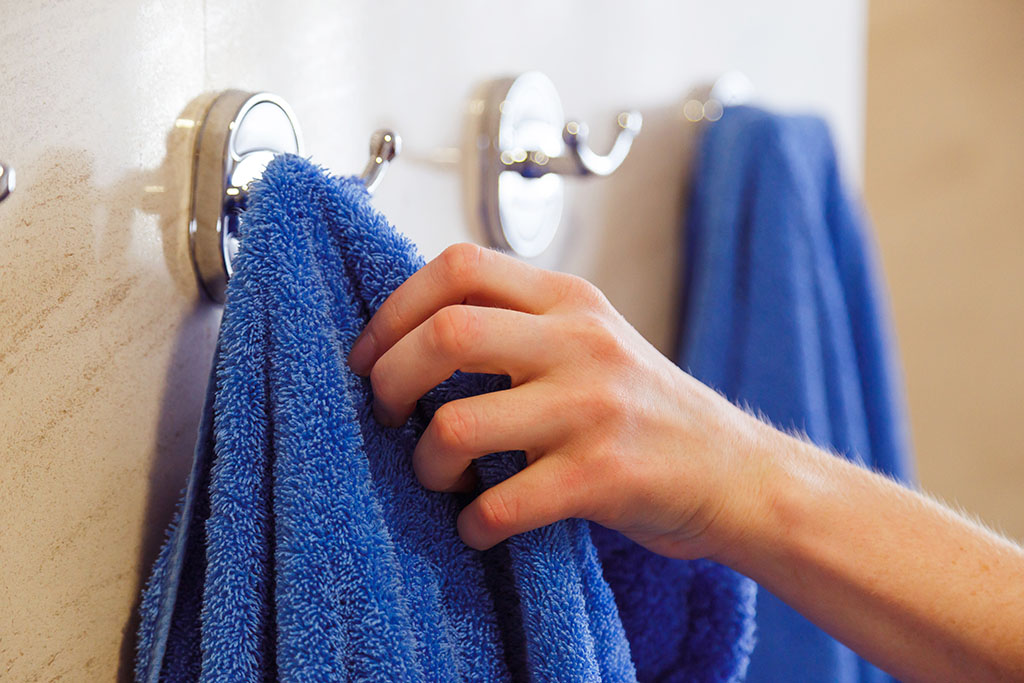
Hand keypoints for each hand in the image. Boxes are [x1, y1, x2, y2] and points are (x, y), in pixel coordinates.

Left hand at [348, 243, 764, 558]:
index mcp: (570, 300)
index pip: (459, 266)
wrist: (736, 474)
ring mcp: (594, 408)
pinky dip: (472, 524)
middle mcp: (582, 341)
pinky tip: (480, 527)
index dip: (395, 309)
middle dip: (391, 381)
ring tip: (441, 479)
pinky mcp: (604, 477)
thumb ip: (519, 325)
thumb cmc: (647, 411)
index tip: (370, 356)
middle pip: (446, 334)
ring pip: (459, 425)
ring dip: (427, 462)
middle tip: (388, 416)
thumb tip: (411, 338)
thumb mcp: (591, 341)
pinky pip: (501, 503)